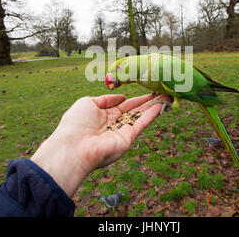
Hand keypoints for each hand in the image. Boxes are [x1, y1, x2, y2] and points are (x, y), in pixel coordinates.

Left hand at [31, 93, 170, 196]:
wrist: (73, 147)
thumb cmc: (75, 123)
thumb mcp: (87, 103)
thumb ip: (105, 99)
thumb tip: (122, 97)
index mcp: (103, 115)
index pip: (124, 105)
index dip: (136, 98)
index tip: (148, 90)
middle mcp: (114, 124)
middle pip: (135, 110)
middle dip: (148, 101)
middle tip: (162, 91)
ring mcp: (122, 132)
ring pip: (141, 116)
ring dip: (153, 106)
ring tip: (166, 96)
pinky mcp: (128, 138)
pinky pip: (142, 124)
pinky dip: (152, 114)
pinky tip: (161, 104)